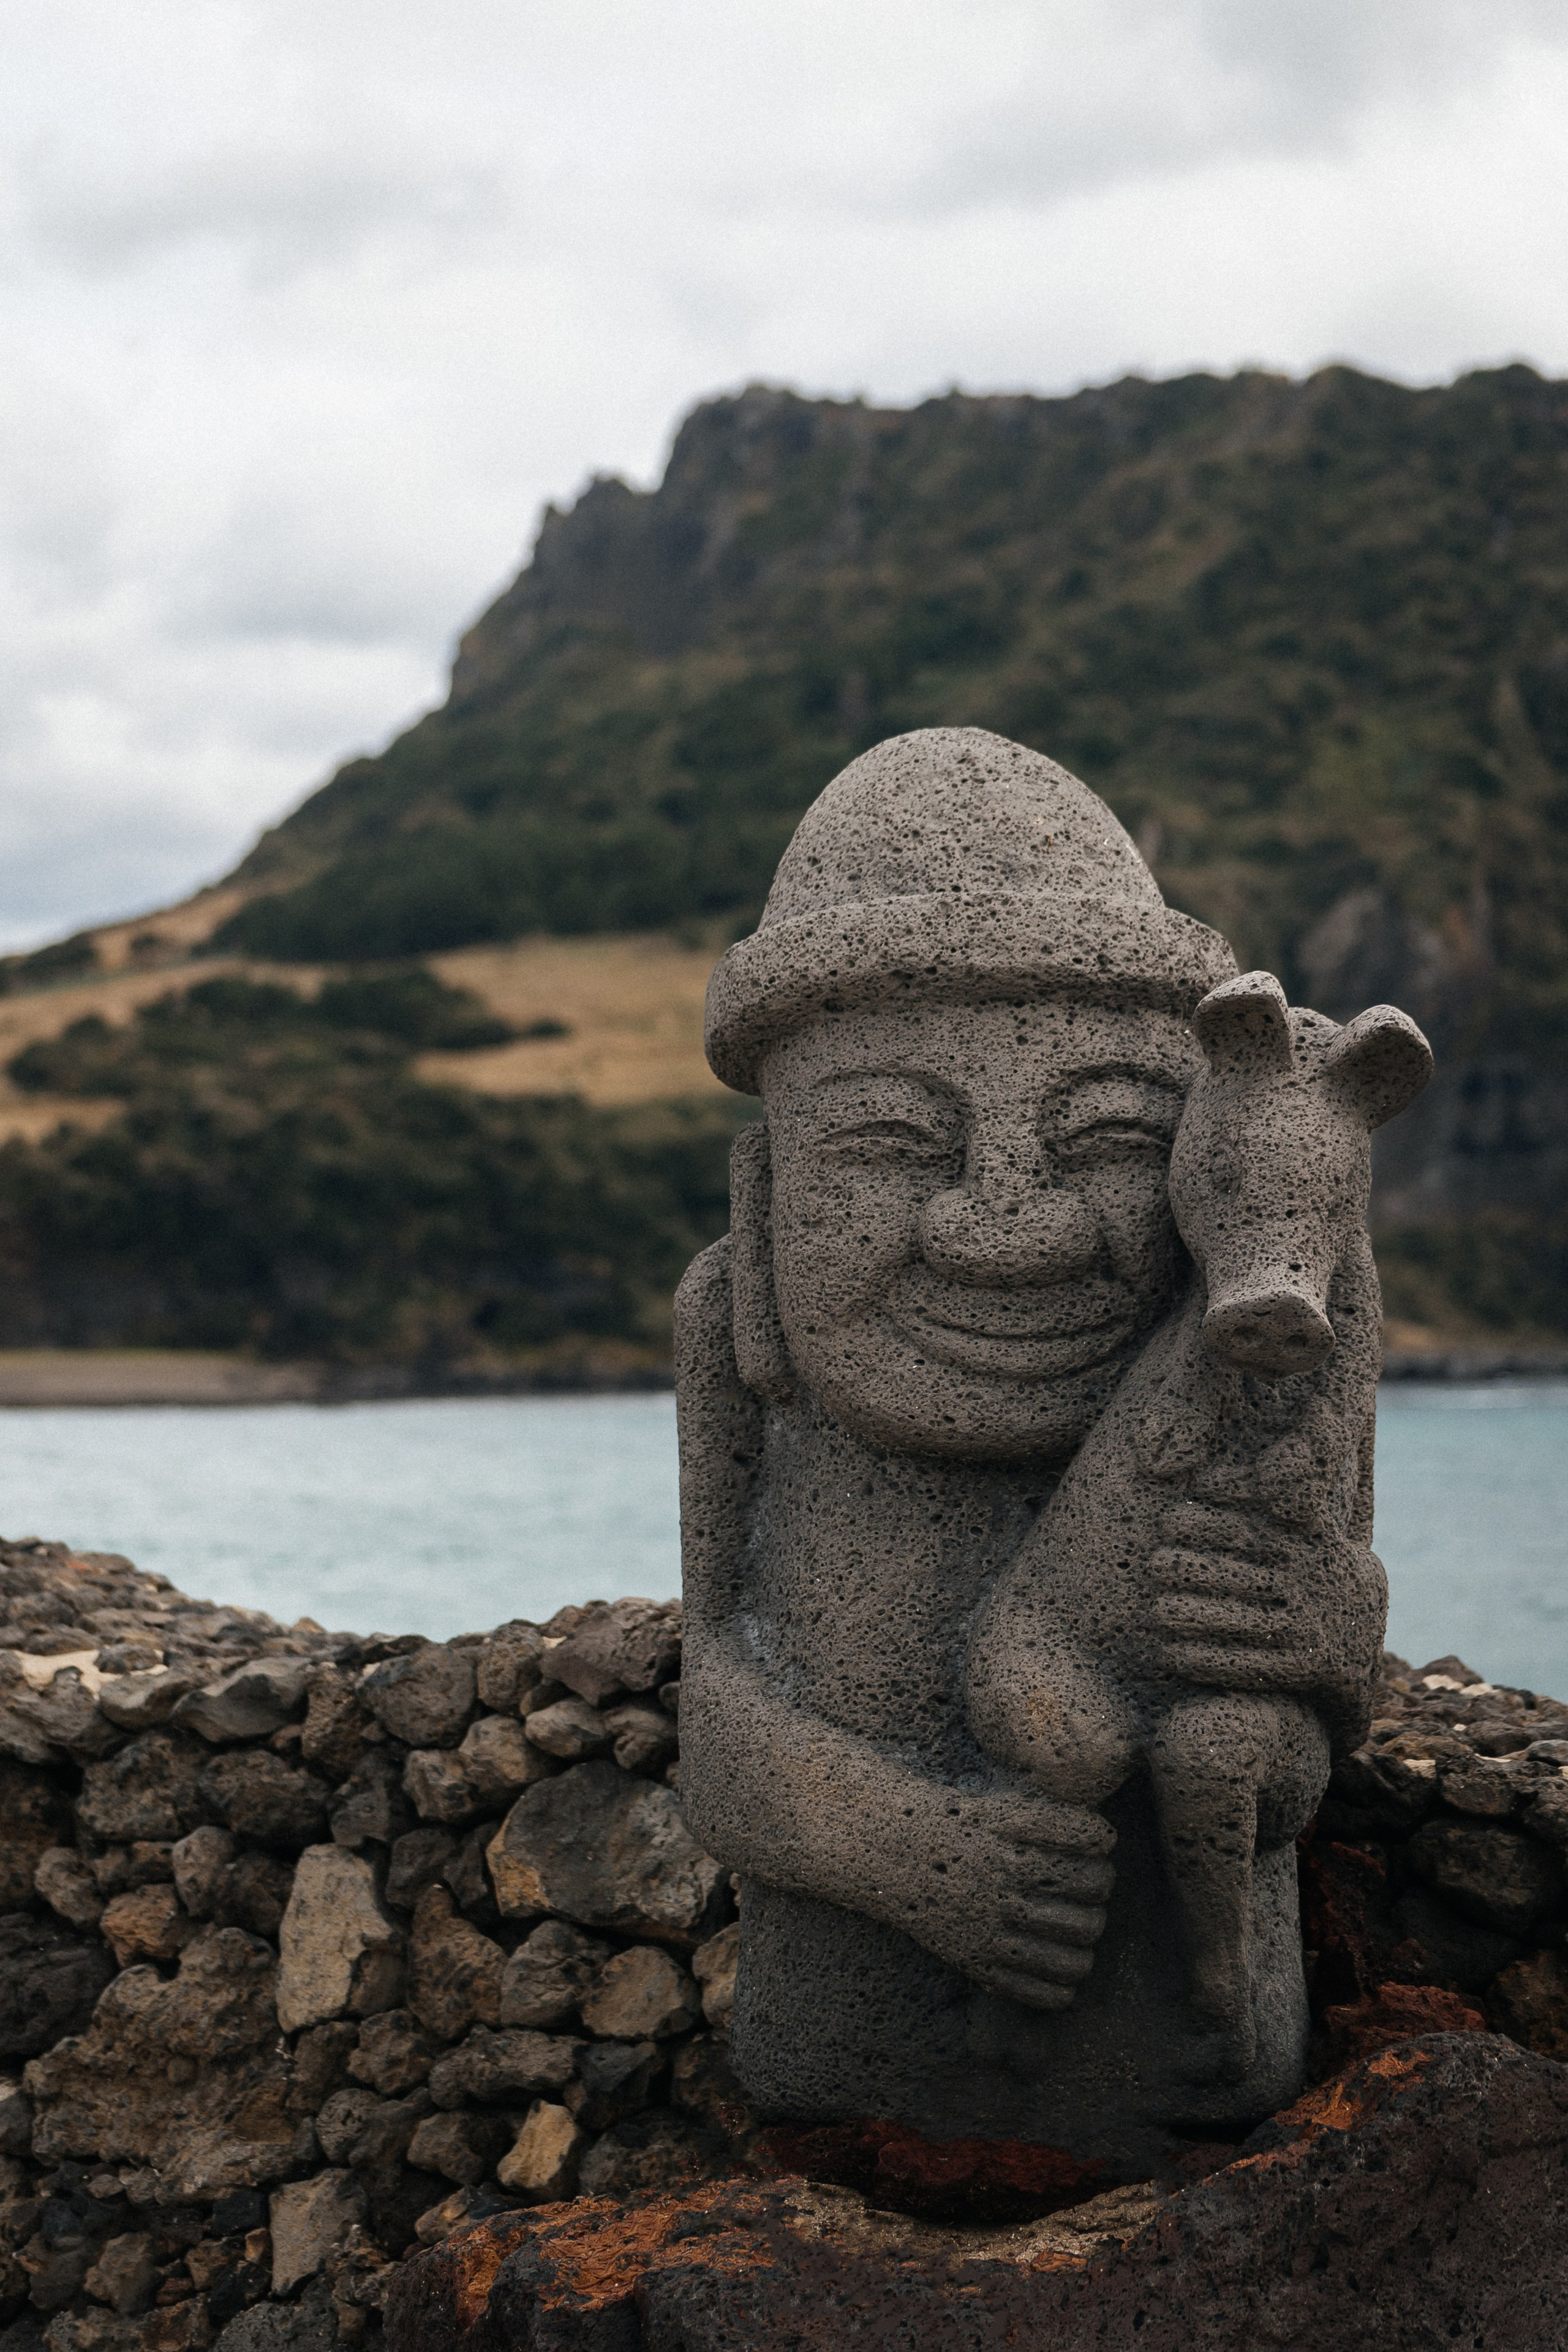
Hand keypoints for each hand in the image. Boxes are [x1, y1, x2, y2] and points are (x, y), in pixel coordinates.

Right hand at [882, 1784, 1116, 2010]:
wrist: (896, 1851)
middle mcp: (1006, 1894)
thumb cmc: (962, 1825)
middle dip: (1097, 1907)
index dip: (1103, 1864)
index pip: (1095, 1869)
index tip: (1094, 1862)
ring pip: (1073, 1961)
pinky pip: (1041, 1993)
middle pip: (1090, 1918)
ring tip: (1076, 1934)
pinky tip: (1060, 1970)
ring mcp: (992, 1934)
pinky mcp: (977, 1965)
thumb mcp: (1007, 1807)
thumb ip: (1057, 1819)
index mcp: (1018, 1853)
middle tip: (1086, 1898)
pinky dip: (1062, 1988)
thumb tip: (1106, 1841)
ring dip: (1085, 1949)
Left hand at [1146, 1499, 1385, 1733]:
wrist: (1363, 1624)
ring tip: (1155, 1611)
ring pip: (1234, 1622)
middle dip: (1187, 1569)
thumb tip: (1203, 1479)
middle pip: (1233, 1575)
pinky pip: (1243, 1665)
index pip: (1247, 1529)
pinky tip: (1171, 1655)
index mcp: (1307, 1545)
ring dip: (1188, 1617)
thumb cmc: (1313, 1562)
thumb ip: (1262, 1502)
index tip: (1169, 1520)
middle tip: (1154, 1565)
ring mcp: (1305, 1629)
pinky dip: (1203, 1660)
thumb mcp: (1304, 1526)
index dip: (1203, 1522)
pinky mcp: (1301, 1668)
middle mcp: (1308, 1585)